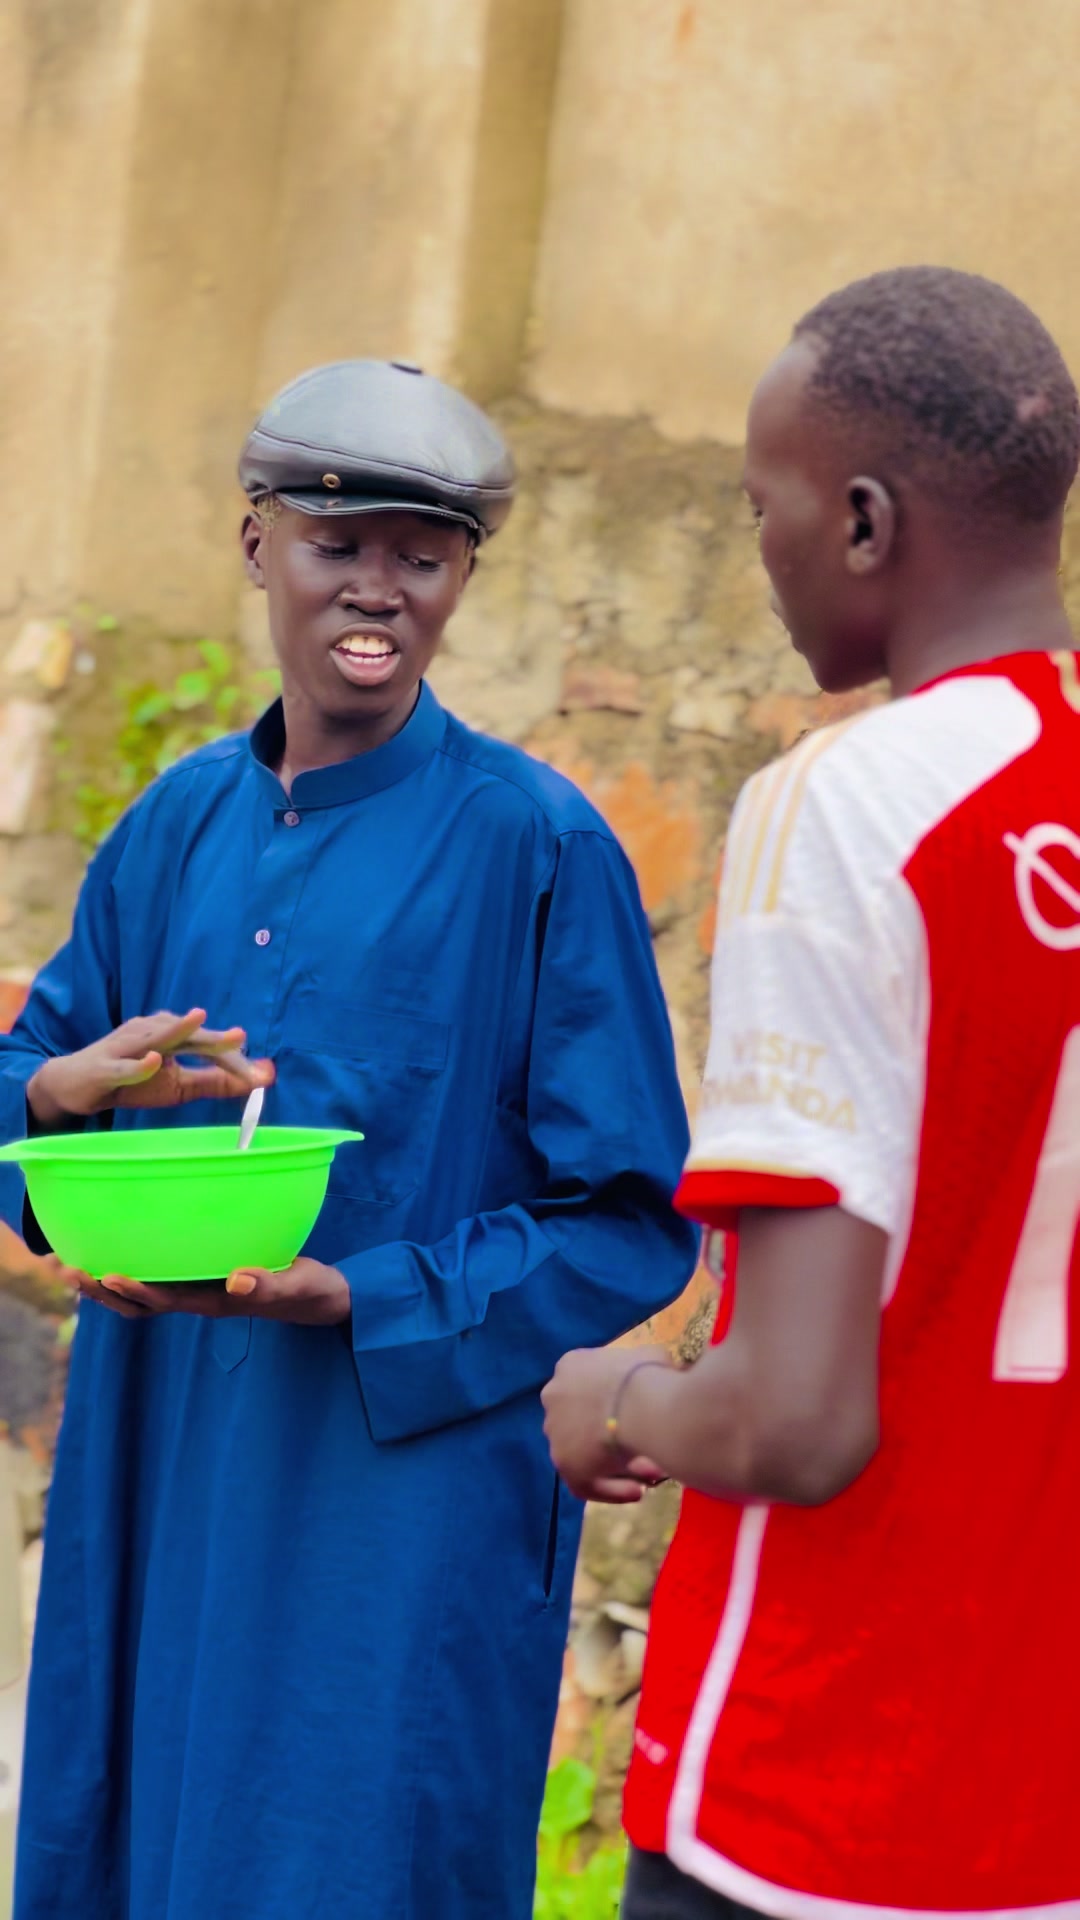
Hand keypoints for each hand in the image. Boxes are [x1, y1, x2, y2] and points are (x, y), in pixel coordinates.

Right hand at [27, 1008, 273, 1126]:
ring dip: (177, 1030)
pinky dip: (139, 1064)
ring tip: (200, 1020)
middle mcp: (150, 1031)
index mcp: (171, 1034)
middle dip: (215, 1038)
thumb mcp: (180, 1086)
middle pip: (188, 1035)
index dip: (233, 1061)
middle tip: (241, 1036)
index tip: (261, 1076)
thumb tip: (262, 1078)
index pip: (207, 1045)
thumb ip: (217, 1081)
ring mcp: (126, 1046)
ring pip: (155, 1039)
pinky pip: (125, 1065)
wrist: (76, 1085)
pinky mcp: (106, 1066)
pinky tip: (155, 1060)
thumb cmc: (132, 1081)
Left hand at [47, 1256, 350, 1326]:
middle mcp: (202, 1298)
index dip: (135, 1290)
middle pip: (142, 1303)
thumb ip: (270, 1283)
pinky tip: (121, 1251)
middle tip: (70, 1270)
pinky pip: (161, 1279)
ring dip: (111, 1284)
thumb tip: (237, 1281)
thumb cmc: (310, 1290)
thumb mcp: (296, 1284)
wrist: (322, 1298)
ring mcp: (201, 1291)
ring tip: (78, 1264)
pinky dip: (135, 1269)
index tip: (108, 1275)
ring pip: (145, 1294)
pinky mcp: (206, 1279)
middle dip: (106, 1290)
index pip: (166, 1299)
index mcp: (217, 1301)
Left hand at [541, 1344, 672, 1503]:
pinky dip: (612, 1489)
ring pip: (587, 1454)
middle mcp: (555, 1395)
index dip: (617, 1405)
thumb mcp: (652, 1357)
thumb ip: (650, 1367)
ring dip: (618, 1465)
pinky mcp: (563, 1463)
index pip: (589, 1387)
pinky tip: (636, 1492)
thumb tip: (663, 1375)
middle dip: (615, 1437)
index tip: (641, 1416)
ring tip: (651, 1472)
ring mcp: (555, 1431)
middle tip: (647, 1448)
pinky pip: (588, 1483)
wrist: (638, 1403)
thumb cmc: (647, 1376)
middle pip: (584, 1422)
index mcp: (571, 1366)